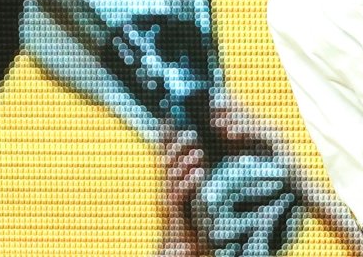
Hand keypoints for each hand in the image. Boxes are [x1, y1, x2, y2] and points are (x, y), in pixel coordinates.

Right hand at [155, 125, 209, 256]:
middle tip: (192, 133)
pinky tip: (199, 173)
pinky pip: (178, 195)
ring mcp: (166, 200)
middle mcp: (163, 188)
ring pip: (171, 176)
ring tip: (199, 152)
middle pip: (165, 162)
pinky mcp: (172, 213)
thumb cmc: (189, 219)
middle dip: (177, 146)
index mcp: (166, 180)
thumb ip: (190, 172)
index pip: (163, 153)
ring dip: (184, 162)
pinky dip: (188, 182)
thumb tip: (200, 150)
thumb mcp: (189, 192)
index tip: (170, 118)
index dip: (165, 136)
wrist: (182, 246)